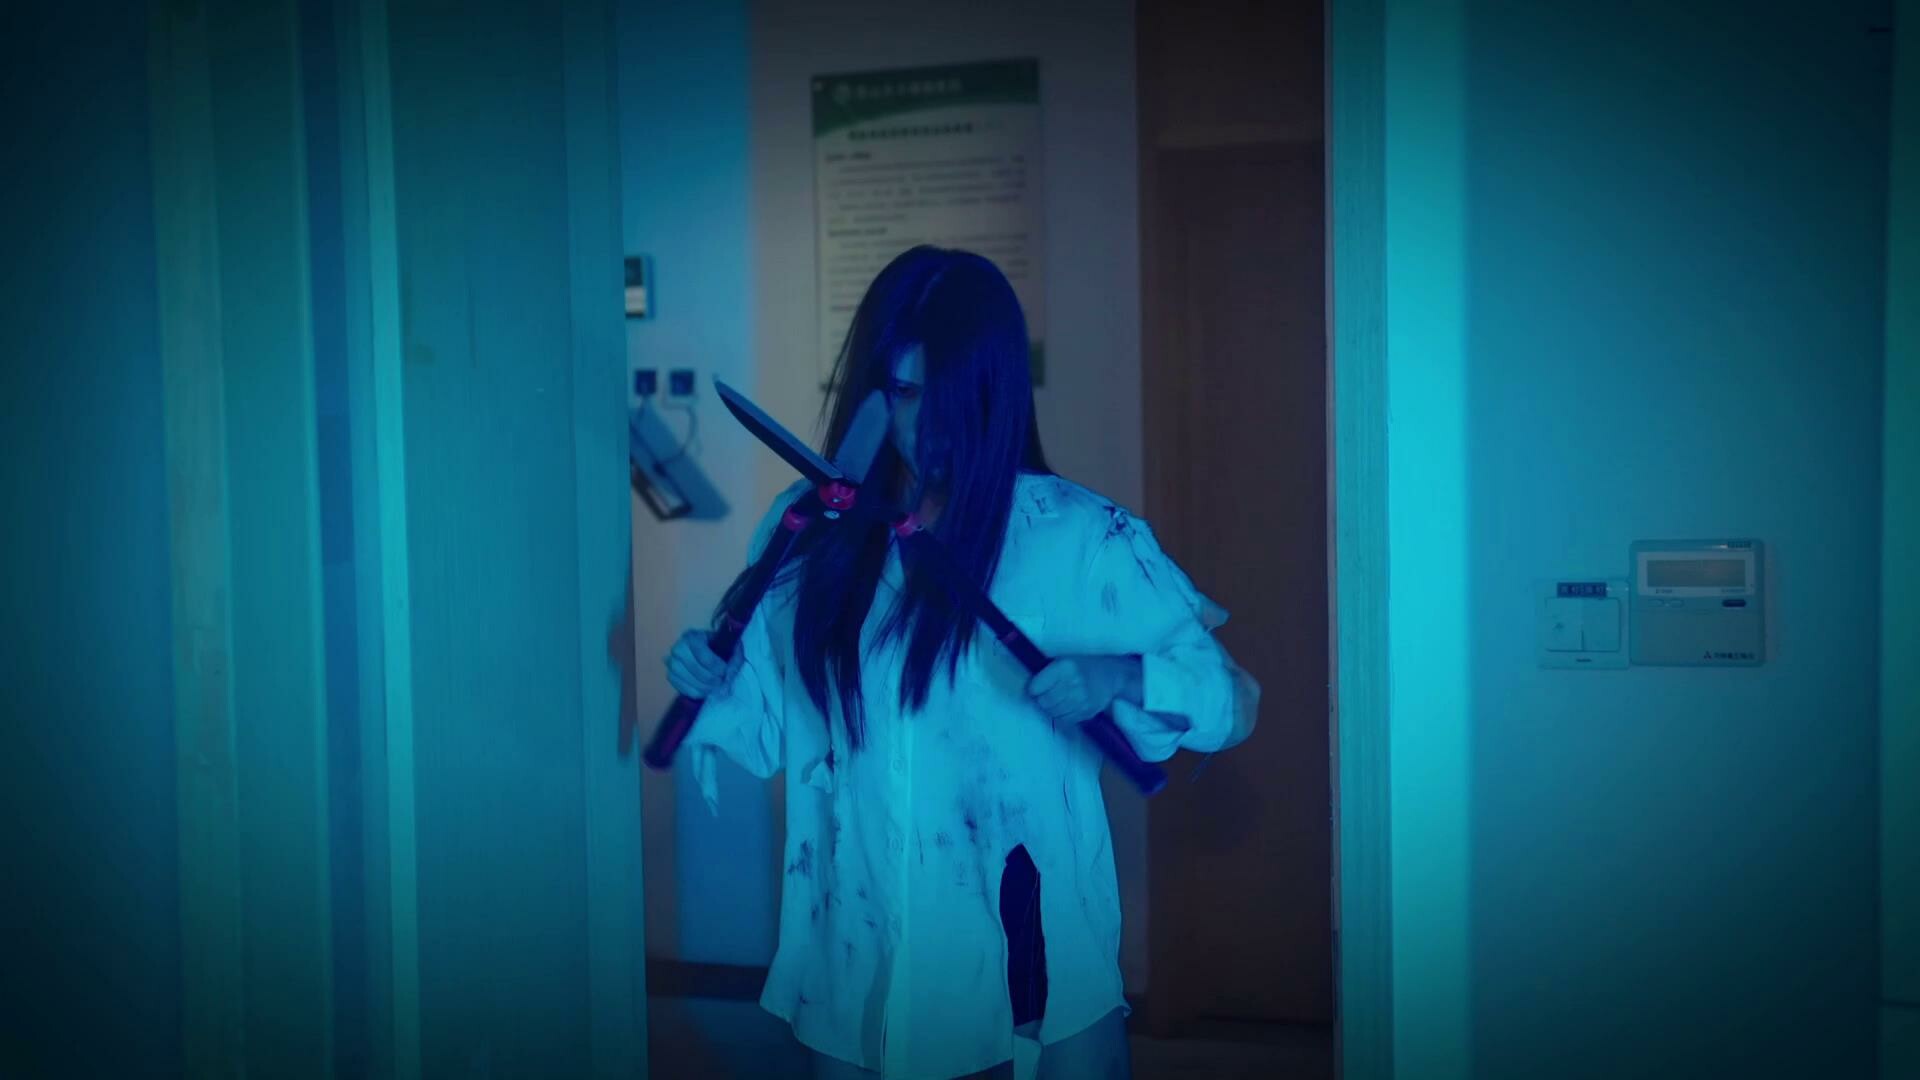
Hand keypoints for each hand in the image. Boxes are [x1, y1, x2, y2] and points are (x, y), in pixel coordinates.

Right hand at [664, 628, 742, 698]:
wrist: (708, 651)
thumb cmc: (720, 648)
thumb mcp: (731, 649)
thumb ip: (733, 662)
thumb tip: (728, 678)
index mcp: (693, 636)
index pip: (703, 654)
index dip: (715, 667)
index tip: (726, 673)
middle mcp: (679, 647)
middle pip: (692, 667)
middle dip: (709, 678)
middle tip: (721, 683)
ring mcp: (671, 661)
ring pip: (683, 677)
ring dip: (701, 686)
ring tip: (714, 689)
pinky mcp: (670, 674)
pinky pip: (679, 686)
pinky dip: (692, 692)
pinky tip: (704, 692)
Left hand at [1026, 655, 1140, 725]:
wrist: (1110, 675)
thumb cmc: (1083, 666)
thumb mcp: (1064, 660)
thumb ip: (1047, 673)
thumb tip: (1029, 690)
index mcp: (1065, 666)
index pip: (1036, 686)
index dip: (1033, 689)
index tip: (1035, 689)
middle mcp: (1074, 682)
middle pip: (1044, 701)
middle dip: (1041, 700)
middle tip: (1044, 696)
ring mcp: (1082, 698)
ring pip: (1053, 712)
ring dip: (1051, 709)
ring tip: (1056, 701)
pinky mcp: (1087, 711)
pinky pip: (1065, 720)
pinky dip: (1061, 716)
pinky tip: (1065, 707)